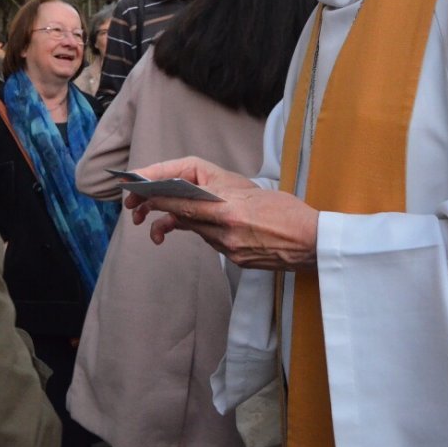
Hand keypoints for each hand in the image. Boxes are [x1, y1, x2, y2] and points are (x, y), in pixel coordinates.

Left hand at [125, 157, 317, 269]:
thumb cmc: (287, 209)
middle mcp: (225, 227)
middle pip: (180, 215)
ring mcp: (228, 246)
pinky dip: (201, 232)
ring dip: (175, 222)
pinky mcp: (234, 259)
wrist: (313, 240)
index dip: (156, 192)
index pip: (181, 198)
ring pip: (193, 229)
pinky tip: (197, 230)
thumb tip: (189, 192)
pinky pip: (209, 241)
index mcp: (229, 205)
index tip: (137, 187)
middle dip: (154, 208)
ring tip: (156, 225)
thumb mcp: (249, 189)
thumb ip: (218, 192)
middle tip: (134, 207)